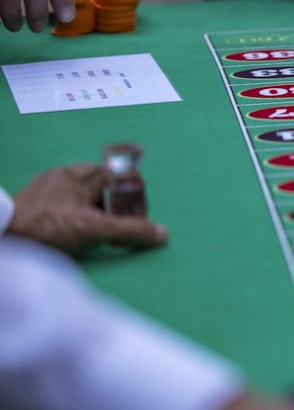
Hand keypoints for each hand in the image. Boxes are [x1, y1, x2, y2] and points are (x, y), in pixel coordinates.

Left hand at [8, 163, 166, 254]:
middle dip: (114, 207)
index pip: (122, 174)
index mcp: (84, 174)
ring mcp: (48, 186)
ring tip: (90, 235)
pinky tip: (68, 234)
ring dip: (94, 214)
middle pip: (104, 186)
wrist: (3, 236)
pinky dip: (73, 217)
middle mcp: (67, 174)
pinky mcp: (34, 199)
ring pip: (84, 196)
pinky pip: (64, 204)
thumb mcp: (94, 230)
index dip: (133, 195)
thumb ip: (130, 230)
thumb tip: (162, 233)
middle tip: (113, 229)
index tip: (133, 216)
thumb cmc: (47, 227)